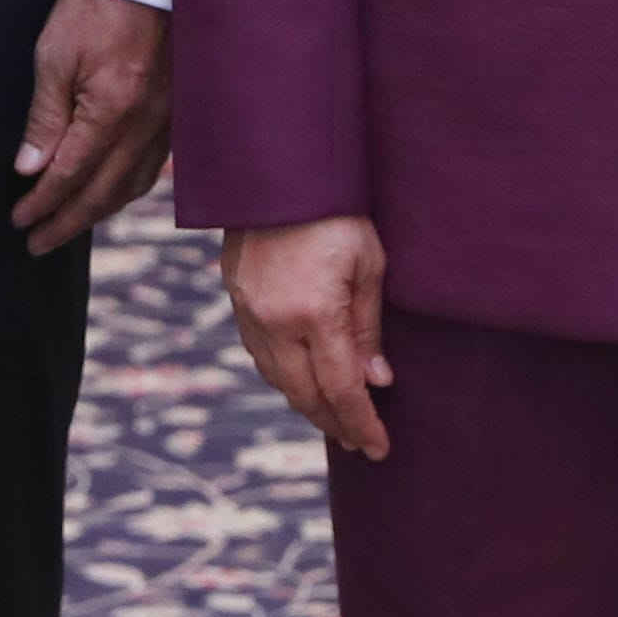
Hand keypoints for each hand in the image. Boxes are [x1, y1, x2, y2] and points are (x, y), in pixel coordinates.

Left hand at [11, 0, 171, 253]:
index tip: (20, 221)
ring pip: (132, 184)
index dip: (43, 203)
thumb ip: (45, 117)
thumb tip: (30, 168)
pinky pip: (153, 164)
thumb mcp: (55, 57)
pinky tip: (112, 193)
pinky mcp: (176, 112)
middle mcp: (145, 123)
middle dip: (67, 222)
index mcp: (112, 110)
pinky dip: (128, 188)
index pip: (71, 174)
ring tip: (69, 225)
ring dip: (98, 212)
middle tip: (38, 243)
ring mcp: (167, 120)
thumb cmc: (94, 9)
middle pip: (103, 192)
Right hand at [222, 216, 393, 458]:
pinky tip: (301, 382)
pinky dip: (284, 378)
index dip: (362, 423)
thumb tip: (378, 380)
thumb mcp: (369, 262)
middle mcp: (276, 322)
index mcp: (315, 313)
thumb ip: (369, 325)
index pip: (341, 388)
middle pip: (306, 395)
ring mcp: (250, 312)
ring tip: (334, 419)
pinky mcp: (238, 299)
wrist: (278, 167)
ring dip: (308, 405)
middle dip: (335, 423)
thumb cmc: (337, 209)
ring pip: (279, 380)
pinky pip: (261, 356)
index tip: (380, 448)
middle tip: (359, 442)